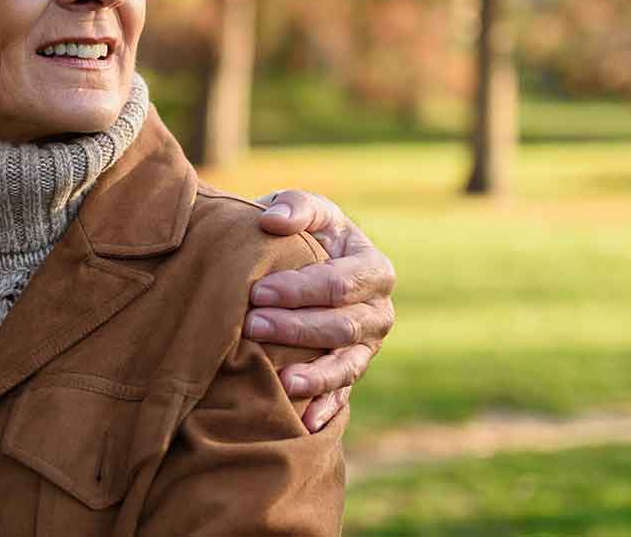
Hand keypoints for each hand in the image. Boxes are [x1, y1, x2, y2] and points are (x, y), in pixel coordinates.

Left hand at [246, 188, 395, 431]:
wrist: (301, 265)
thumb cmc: (301, 233)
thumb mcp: (304, 211)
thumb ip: (295, 206)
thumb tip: (273, 221)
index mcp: (373, 269)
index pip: (341, 283)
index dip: (301, 289)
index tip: (258, 291)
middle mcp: (377, 312)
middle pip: (343, 326)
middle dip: (297, 328)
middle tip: (252, 325)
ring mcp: (366, 348)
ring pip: (347, 365)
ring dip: (314, 374)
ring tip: (283, 382)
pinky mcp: (350, 373)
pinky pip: (343, 395)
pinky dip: (327, 409)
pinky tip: (306, 424)